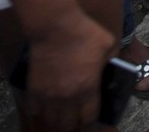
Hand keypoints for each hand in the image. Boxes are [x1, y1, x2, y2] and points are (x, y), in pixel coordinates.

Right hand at [24, 11, 117, 130]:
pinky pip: (35, 110)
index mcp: (88, 88)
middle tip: (75, 118)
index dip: (90, 120)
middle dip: (73, 124)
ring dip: (56, 120)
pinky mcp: (34, 88)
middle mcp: (68, 97)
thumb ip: (112, 60)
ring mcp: (48, 95)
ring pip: (50, 120)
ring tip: (60, 114)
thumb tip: (114, 66)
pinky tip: (45, 106)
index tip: (90, 115)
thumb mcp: (108, 44)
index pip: (89, 118)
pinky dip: (40, 111)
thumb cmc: (84, 33)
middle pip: (68, 125)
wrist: (55, 25)